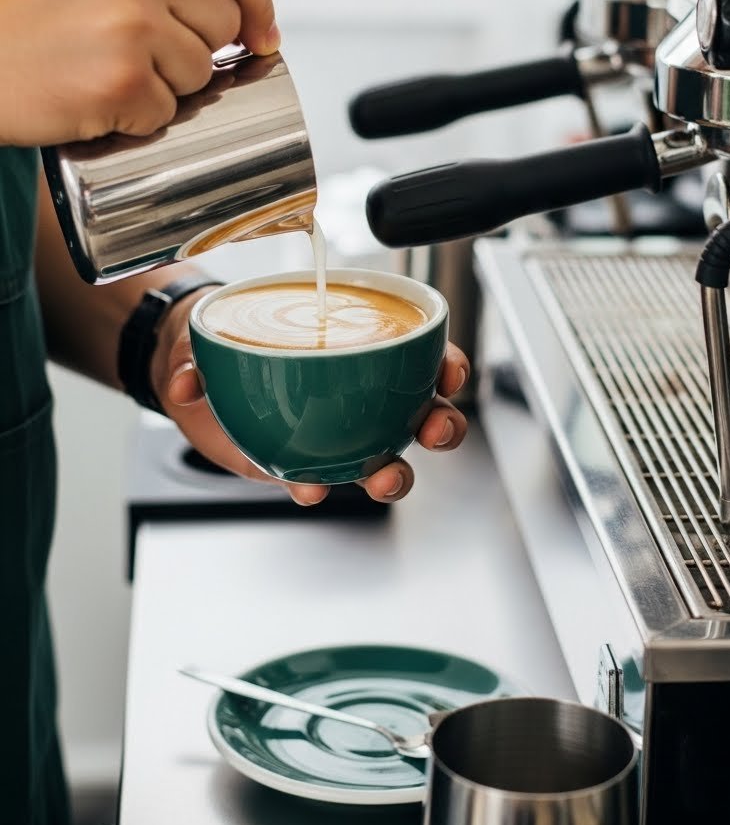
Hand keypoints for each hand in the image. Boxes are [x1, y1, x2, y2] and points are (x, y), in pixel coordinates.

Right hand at [0, 0, 278, 146]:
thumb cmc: (6, 6)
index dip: (257, 2)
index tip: (262, 35)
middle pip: (222, 21)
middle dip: (195, 49)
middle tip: (136, 57)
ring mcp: (132, 20)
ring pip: (199, 72)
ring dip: (162, 86)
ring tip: (99, 72)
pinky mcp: (121, 78)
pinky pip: (163, 113)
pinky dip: (133, 120)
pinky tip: (89, 100)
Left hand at [150, 290, 469, 505]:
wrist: (193, 374)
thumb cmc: (225, 337)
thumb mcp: (210, 335)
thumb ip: (197, 356)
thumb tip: (188, 380)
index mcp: (356, 348)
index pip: (419, 352)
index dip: (444, 363)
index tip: (446, 372)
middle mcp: (358, 393)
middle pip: (422, 412)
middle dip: (440, 425)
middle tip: (432, 429)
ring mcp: (337, 433)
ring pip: (388, 458)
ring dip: (394, 473)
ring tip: (382, 478)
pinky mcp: (307, 464)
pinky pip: (326, 482)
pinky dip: (318, 489)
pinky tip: (310, 490)